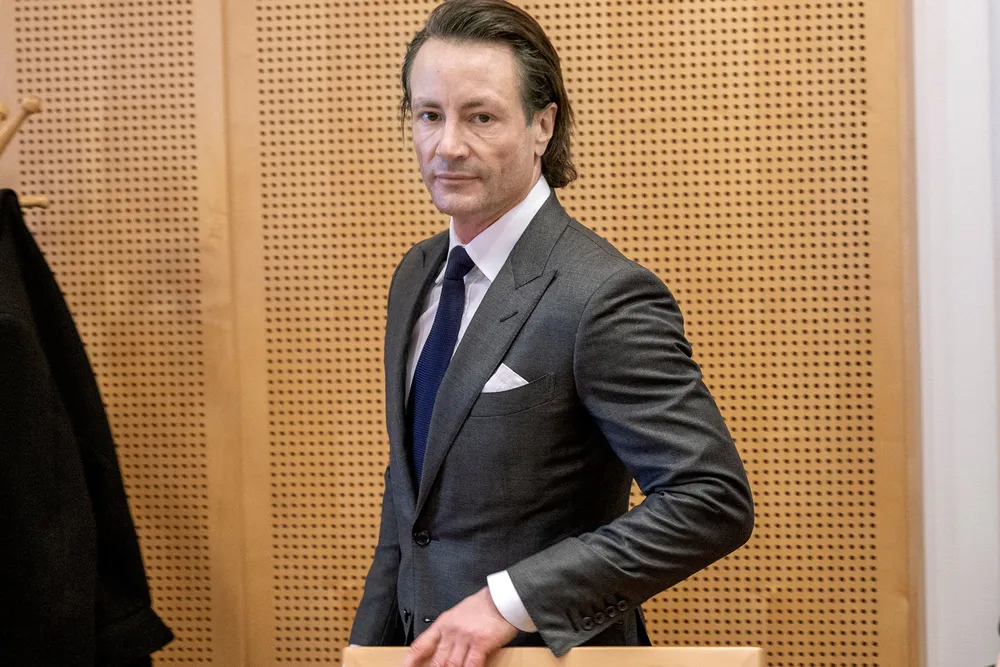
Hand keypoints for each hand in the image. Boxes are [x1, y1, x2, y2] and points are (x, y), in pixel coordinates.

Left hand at [401, 587, 518, 666]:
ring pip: (452, 665)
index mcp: (443, 624)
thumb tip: (441, 648)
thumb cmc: (482, 606)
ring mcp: (465, 637)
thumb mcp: (457, 615)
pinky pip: (471, 664)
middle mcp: (451, 631)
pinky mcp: (481, 643)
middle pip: (437, 660)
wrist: (502, 599)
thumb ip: (448, 631)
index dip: (410, 660)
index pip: (420, 645)